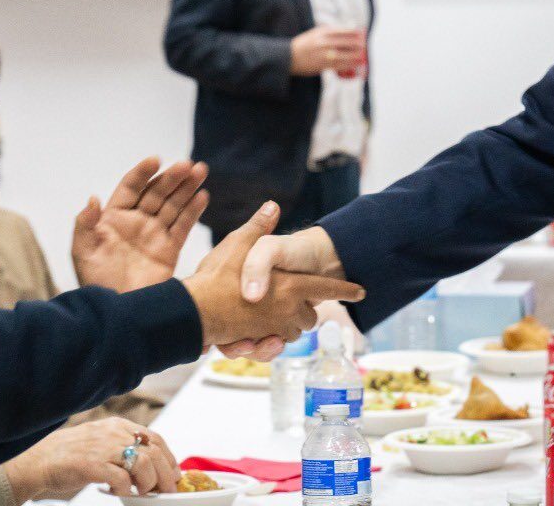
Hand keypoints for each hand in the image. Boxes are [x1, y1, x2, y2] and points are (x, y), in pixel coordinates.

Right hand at [2, 417, 179, 500]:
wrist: (40, 460)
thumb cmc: (71, 454)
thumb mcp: (102, 442)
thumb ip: (124, 447)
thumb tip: (152, 465)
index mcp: (118, 425)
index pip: (155, 438)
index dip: (169, 458)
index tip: (174, 474)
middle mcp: (113, 433)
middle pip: (154, 452)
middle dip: (166, 475)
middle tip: (167, 491)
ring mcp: (103, 448)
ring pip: (143, 464)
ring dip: (148, 483)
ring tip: (142, 493)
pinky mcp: (92, 465)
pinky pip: (121, 479)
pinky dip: (127, 490)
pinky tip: (121, 494)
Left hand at [73, 158, 208, 291]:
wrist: (117, 313)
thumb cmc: (95, 283)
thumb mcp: (82, 253)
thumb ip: (85, 225)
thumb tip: (93, 198)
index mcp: (113, 218)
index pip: (130, 187)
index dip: (142, 173)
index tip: (155, 160)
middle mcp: (135, 222)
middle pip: (156, 192)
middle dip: (171, 178)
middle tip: (187, 165)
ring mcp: (154, 235)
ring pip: (173, 205)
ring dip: (186, 188)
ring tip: (200, 171)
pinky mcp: (169, 249)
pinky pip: (183, 226)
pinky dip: (193, 211)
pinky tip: (202, 196)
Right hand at [183, 203, 363, 347]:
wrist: (193, 313)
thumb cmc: (216, 278)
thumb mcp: (239, 244)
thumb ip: (259, 227)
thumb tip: (272, 206)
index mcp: (290, 286)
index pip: (327, 289)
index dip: (345, 290)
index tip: (360, 292)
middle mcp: (288, 311)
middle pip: (308, 318)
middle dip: (303, 312)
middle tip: (287, 301)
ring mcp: (274, 330)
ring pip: (290, 334)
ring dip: (283, 329)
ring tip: (266, 317)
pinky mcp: (258, 345)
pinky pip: (271, 348)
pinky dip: (265, 344)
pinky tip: (252, 335)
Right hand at [290, 26, 365, 75]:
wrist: (289, 57)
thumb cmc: (303, 44)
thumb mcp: (315, 33)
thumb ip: (328, 31)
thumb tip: (345, 30)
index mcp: (323, 32)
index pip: (344, 31)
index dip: (355, 33)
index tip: (361, 34)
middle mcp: (325, 42)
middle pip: (347, 42)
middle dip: (358, 44)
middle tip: (363, 45)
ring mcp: (325, 54)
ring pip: (346, 55)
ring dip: (357, 56)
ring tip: (363, 56)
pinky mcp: (324, 65)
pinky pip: (341, 65)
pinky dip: (350, 64)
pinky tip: (356, 64)